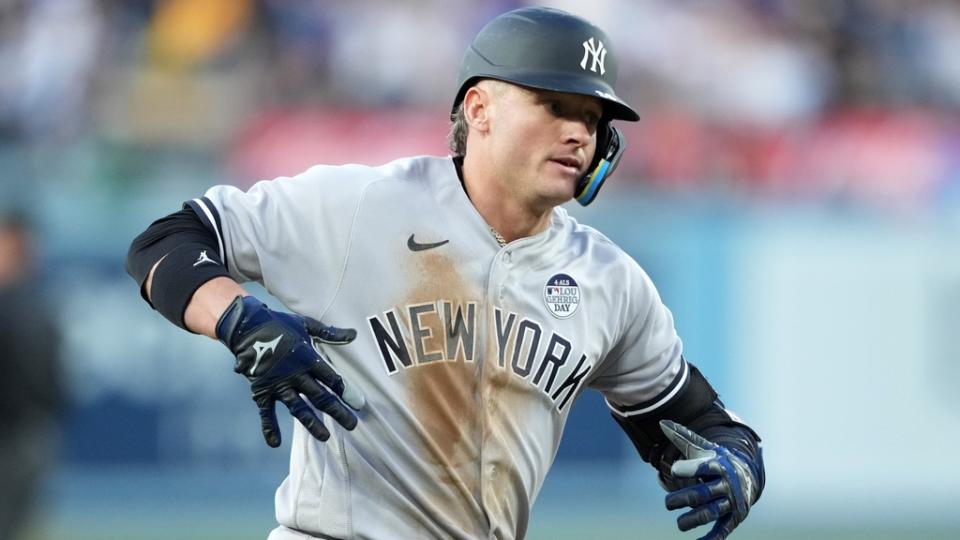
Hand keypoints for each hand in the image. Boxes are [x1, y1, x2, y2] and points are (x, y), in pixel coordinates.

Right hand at [216, 295, 364, 446]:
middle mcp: (295, 374)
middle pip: (320, 396)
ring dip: (312, 423)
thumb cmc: (280, 325)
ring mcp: (278, 385)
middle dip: (337, 411)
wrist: (246, 327)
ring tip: (325, 437)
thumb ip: (330, 333)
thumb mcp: (306, 325)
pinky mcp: (262, 391)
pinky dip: (269, 427)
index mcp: (308, 358)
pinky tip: (275, 443)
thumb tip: (354, 334)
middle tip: (352, 425)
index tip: (359, 404)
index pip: (332, 378)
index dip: (346, 391)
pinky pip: (266, 412)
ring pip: (298, 408)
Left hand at [659, 420, 759, 539]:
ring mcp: (731, 502)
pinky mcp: (734, 518)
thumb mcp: (703, 448)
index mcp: (720, 466)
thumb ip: (683, 437)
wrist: (748, 476)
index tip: (674, 470)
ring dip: (693, 520)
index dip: (689, 468)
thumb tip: (662, 423)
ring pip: (711, 512)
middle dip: (683, 499)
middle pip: (703, 494)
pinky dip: (712, 538)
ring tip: (679, 524)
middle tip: (667, 504)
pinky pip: (723, 530)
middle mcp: (727, 485)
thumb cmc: (717, 461)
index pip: (704, 467)